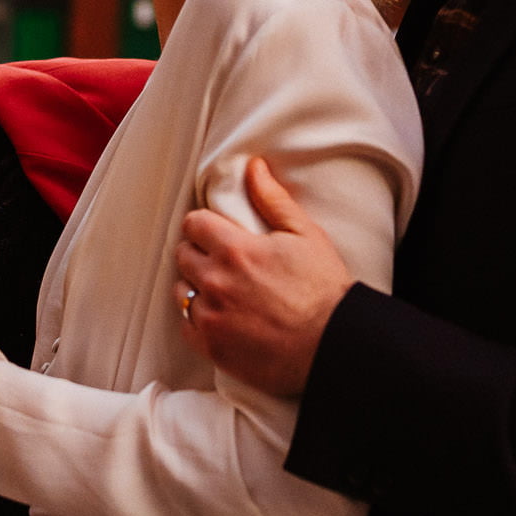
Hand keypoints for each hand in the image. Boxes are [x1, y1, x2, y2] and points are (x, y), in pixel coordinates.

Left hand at [175, 158, 352, 397]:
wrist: (334, 345)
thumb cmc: (324, 290)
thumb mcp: (305, 235)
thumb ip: (273, 200)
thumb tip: (253, 168)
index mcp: (235, 249)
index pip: (194, 224)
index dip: (205, 225)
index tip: (217, 233)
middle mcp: (215, 282)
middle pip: (183, 255)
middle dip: (199, 253)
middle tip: (223, 261)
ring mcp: (211, 317)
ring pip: (181, 291)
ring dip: (196, 287)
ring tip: (222, 290)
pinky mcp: (213, 347)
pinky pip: (186, 326)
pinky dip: (198, 320)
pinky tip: (221, 317)